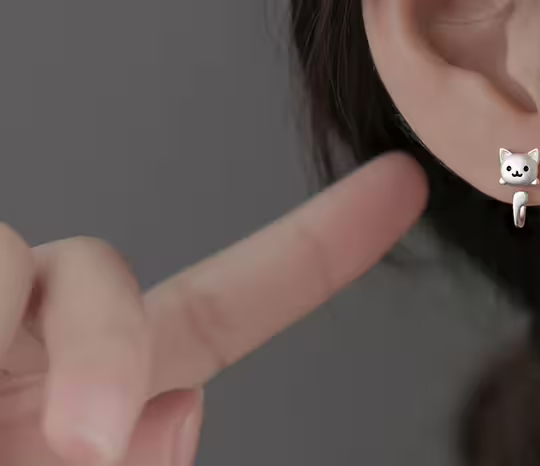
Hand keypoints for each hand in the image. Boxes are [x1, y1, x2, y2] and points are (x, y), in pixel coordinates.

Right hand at [0, 153, 427, 465]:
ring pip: (16, 259)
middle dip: (102, 347)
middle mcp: (31, 339)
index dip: (318, 248)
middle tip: (90, 441)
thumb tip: (177, 399)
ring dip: (12, 339)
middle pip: (102, 273)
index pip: (229, 304)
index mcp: (92, 394)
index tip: (398, 187)